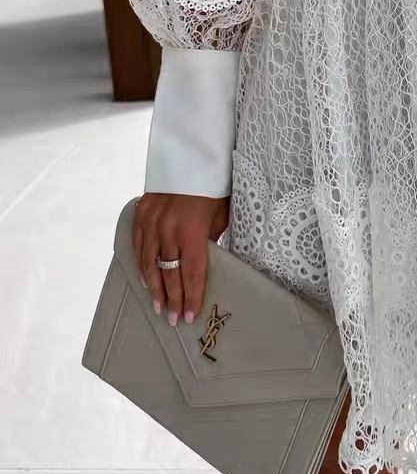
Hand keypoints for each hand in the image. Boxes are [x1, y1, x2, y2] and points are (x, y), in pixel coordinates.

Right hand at [132, 193, 229, 326]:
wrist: (189, 153)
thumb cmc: (213, 184)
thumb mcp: (221, 212)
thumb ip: (212, 238)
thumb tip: (207, 261)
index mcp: (192, 230)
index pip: (192, 272)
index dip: (191, 296)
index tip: (189, 315)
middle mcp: (168, 229)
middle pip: (169, 273)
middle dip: (172, 299)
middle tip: (173, 320)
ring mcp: (151, 222)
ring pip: (149, 264)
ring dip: (154, 288)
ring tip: (158, 307)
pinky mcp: (140, 214)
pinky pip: (138, 246)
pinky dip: (141, 266)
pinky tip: (146, 280)